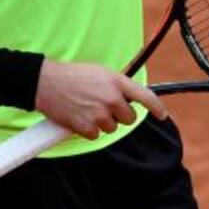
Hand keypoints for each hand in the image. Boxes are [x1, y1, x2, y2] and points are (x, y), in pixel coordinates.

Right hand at [34, 60, 168, 139]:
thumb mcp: (99, 72)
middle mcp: (111, 98)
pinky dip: (88, 130)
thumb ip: (115, 84)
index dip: (156, 108)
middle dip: (119, 116)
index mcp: (116, 81)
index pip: (145, 96)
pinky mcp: (87, 127)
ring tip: (87, 108)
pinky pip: (95, 136)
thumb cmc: (71, 75)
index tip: (162, 115)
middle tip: (103, 106)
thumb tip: (126, 97)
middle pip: (128, 118)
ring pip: (111, 128)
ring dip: (102, 122)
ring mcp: (99, 114)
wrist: (46, 82)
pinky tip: (79, 117)